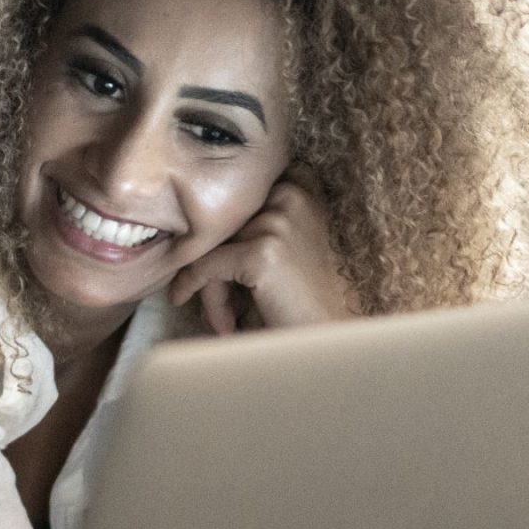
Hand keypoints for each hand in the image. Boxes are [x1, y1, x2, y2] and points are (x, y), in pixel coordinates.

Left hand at [167, 180, 359, 334]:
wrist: (338, 341)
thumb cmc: (310, 300)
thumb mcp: (287, 246)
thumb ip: (252, 223)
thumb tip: (190, 222)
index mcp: (298, 188)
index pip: (233, 202)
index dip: (221, 235)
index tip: (216, 266)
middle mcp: (290, 196)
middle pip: (219, 225)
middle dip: (214, 267)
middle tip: (226, 307)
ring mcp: (276, 222)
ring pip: (209, 248)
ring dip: (212, 288)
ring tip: (228, 320)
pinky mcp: (262, 252)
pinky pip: (205, 268)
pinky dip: (198, 293)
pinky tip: (217, 321)